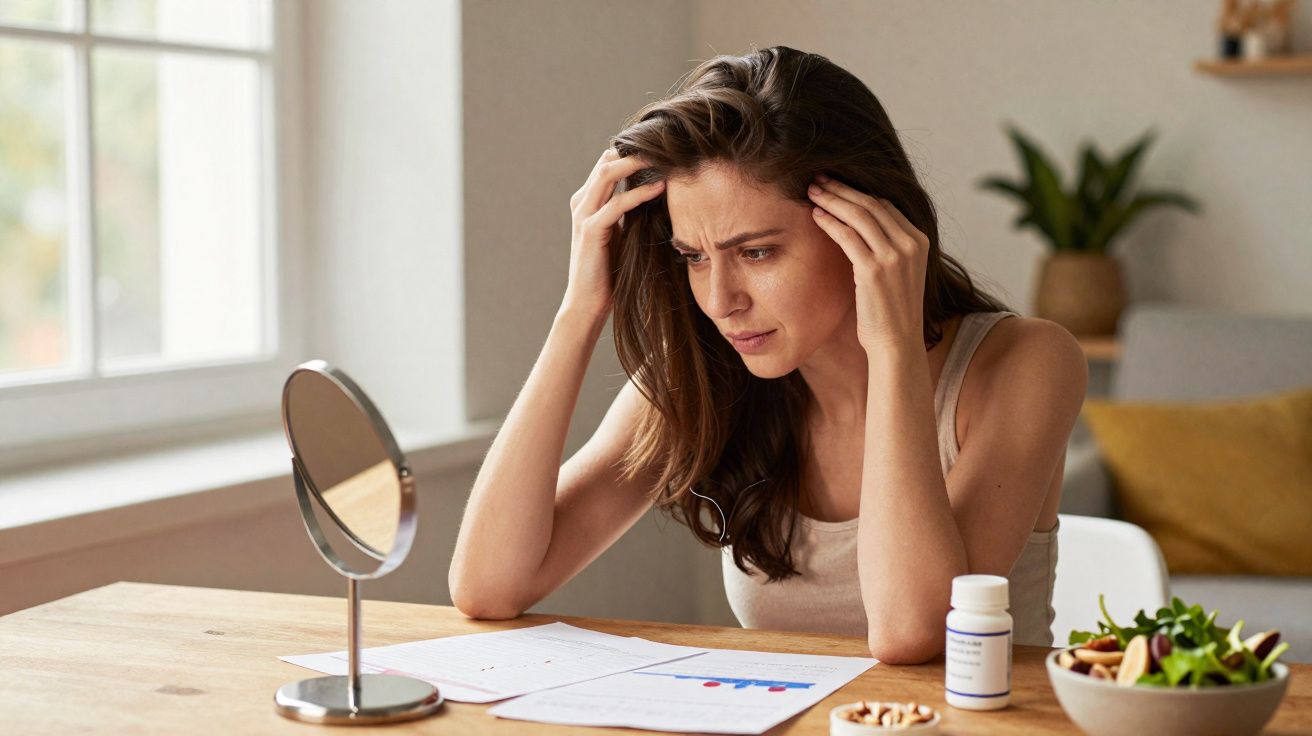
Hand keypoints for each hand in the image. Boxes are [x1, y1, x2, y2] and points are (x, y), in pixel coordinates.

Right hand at [563, 147, 665, 320]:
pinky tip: (659, 188)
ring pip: (607, 175)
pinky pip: (616, 204)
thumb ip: (629, 211)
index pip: (608, 163)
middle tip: (664, 143)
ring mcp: (583, 215)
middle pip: (606, 161)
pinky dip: (638, 193)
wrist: (588, 303)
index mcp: (587, 200)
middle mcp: (582, 202)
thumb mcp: (621, 233)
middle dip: (634, 150)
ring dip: (635, 163)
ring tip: (662, 155)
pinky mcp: (590, 231)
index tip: (661, 146)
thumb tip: (656, 191)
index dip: (631, 151)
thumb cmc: (609, 271)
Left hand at [807, 174, 928, 351]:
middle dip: (842, 189)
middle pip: (871, 204)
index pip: (885, 205)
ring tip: (812, 191)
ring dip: (832, 200)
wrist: (896, 343)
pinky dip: (829, 222)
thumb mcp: (898, 272)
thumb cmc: (892, 312)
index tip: (836, 185)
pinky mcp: (873, 270)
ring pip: (858, 215)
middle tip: (819, 179)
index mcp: (919, 241)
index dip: (858, 192)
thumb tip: (860, 227)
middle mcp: (910, 244)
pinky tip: (815, 215)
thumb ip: (888, 248)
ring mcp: (894, 257)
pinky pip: (847, 236)